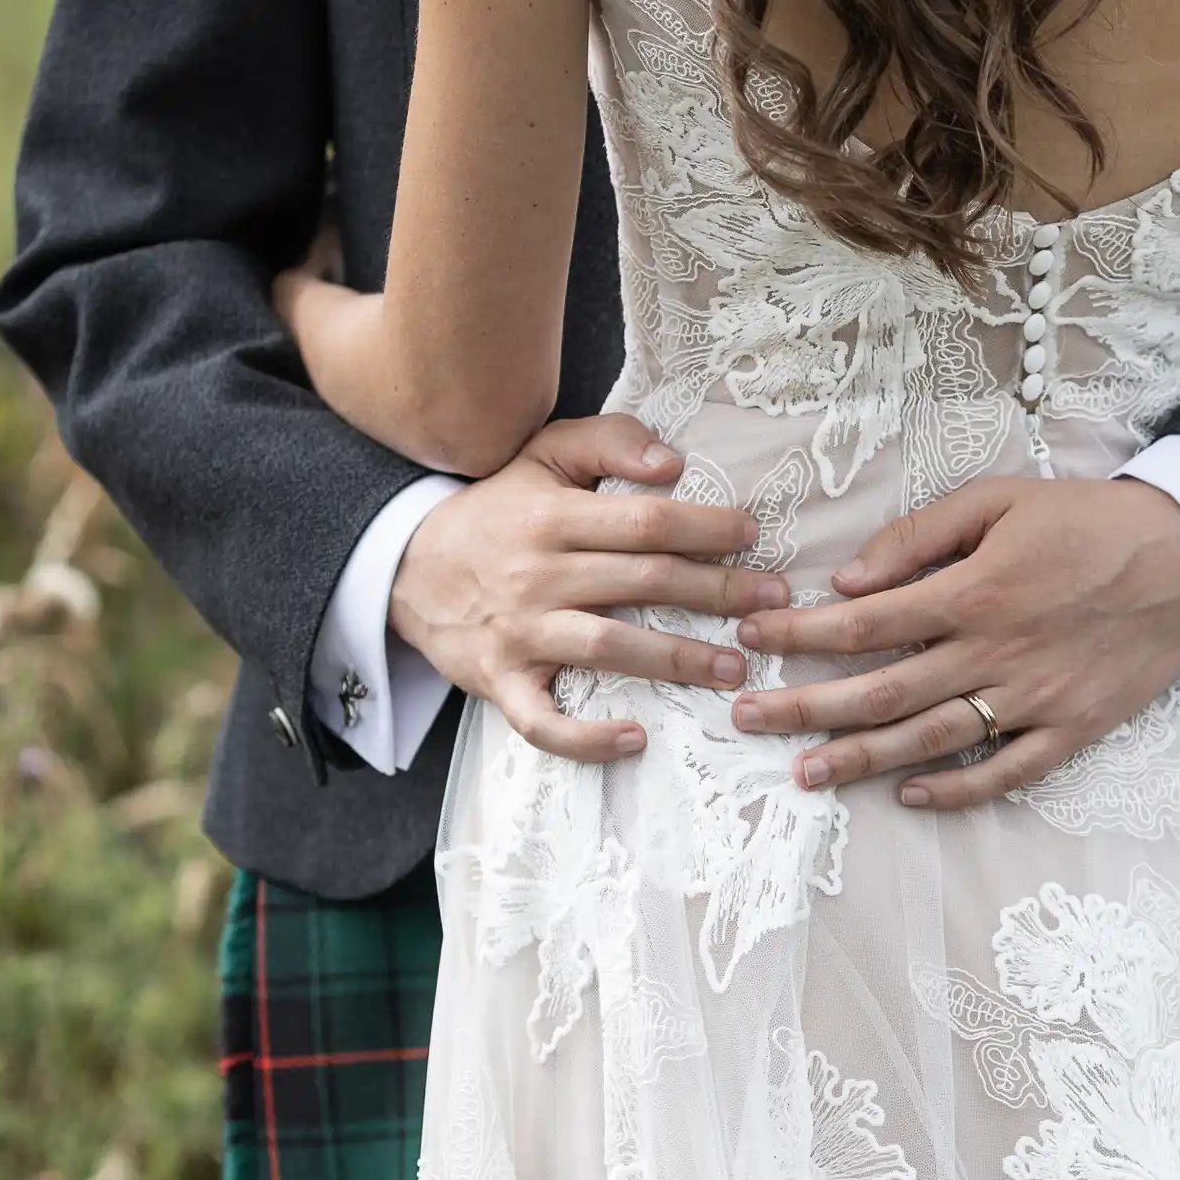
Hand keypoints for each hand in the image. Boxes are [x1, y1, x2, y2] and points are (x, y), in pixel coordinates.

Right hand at [390, 415, 790, 760]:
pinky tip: (635, 738)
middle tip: (773, 603)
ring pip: (608, 647)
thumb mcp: (543, 456)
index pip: (644, 521)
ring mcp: (519, 634)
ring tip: (735, 668)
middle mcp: (538, 575)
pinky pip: (542, 720)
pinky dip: (585, 737)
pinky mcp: (500, 682)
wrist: (406, 567)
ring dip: (678, 659)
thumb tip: (671, 462)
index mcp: (554, 517)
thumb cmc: (498, 510)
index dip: (706, 528)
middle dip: (716, 591)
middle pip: (642, 582)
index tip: (753, 535)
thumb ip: (608, 441)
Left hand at [729, 477, 1179, 807]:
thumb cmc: (1087, 519)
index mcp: (971, 591)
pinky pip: (1006, 771)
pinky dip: (957, 789)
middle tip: (745, 719)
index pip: (863, 624)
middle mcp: (994, 652)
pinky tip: (909, 794)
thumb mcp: (998, 499)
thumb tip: (848, 581)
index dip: (798, 633)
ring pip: (930, 739)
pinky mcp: (1073, 728)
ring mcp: (1034, 697)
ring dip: (861, 759)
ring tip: (803, 773)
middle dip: (804, 707)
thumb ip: (919, 537)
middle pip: (880, 691)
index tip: (751, 638)